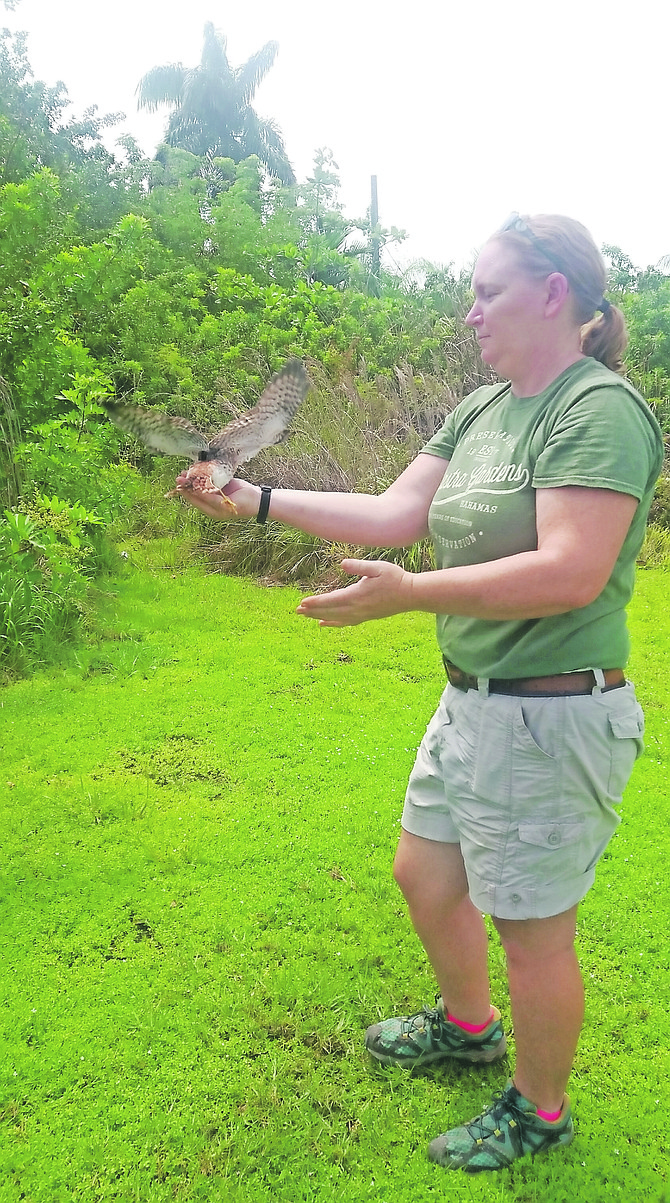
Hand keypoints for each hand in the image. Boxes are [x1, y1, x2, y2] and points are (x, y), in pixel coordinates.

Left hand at [172, 476, 260, 520]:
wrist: (259, 499)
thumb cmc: (244, 504)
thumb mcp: (225, 503)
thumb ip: (210, 498)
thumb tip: (195, 492)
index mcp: (212, 510)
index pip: (195, 500)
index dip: (186, 492)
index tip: (179, 483)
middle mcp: (212, 503)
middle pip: (196, 493)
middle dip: (188, 484)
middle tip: (180, 475)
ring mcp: (217, 494)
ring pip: (202, 486)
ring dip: (194, 478)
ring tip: (186, 471)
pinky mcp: (222, 486)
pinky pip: (210, 480)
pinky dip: (204, 475)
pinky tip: (198, 469)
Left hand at [296, 558, 414, 626]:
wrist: (411, 595)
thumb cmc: (395, 578)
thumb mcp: (378, 567)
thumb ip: (359, 566)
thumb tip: (342, 564)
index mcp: (357, 595)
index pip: (331, 600)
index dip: (316, 602)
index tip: (302, 603)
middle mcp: (357, 608)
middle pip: (330, 611)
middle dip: (312, 611)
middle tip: (296, 611)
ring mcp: (362, 614)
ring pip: (335, 618)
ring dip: (319, 616)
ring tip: (306, 616)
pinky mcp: (366, 617)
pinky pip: (345, 622)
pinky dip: (333, 623)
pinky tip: (324, 623)